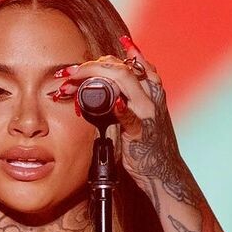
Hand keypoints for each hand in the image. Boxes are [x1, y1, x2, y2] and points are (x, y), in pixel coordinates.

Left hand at [53, 35, 187, 193]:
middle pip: (119, 67)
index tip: (75, 66)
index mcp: (149, 87)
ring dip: (94, 76)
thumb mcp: (141, 112)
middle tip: (67, 73)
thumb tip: (101, 85)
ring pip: (124, 80)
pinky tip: (113, 103)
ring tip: (72, 81)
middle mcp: (149, 94)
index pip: (122, 62)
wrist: (164, 171)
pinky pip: (131, 117)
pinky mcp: (141, 132)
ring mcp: (147, 112)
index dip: (98, 60)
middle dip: (90, 66)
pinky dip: (121, 109)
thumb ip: (127, 95)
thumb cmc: (148, 143)